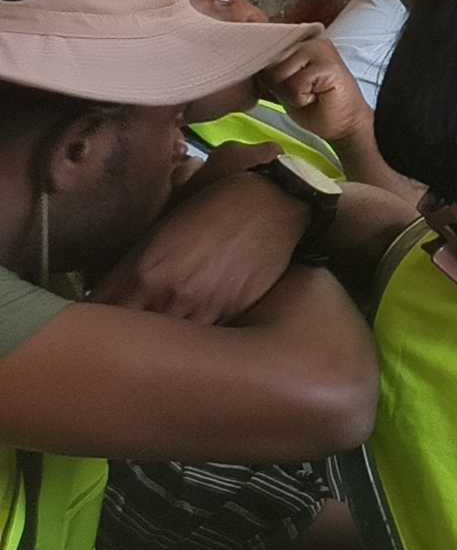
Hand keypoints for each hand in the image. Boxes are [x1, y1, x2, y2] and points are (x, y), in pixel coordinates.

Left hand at [94, 156, 307, 324]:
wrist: (267, 203)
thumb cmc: (208, 209)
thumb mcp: (158, 232)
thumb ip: (131, 268)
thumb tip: (110, 298)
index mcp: (141, 271)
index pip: (101, 313)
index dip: (96, 320)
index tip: (97, 322)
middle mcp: (167, 294)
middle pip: (130, 336)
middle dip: (124, 337)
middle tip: (124, 338)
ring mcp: (202, 308)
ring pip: (167, 346)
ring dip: (159, 345)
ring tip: (157, 344)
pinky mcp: (231, 314)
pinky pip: (202, 342)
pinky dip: (192, 343)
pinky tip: (190, 338)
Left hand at [260, 38, 370, 145]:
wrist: (343, 124)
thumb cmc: (313, 106)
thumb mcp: (282, 84)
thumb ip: (268, 70)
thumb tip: (243, 66)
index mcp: (298, 41)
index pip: (264, 48)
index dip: (264, 71)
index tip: (282, 84)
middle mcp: (309, 40)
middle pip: (267, 62)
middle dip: (277, 84)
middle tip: (300, 92)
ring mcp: (320, 49)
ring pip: (278, 73)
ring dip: (288, 92)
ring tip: (307, 94)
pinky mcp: (328, 64)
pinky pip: (295, 84)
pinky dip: (300, 98)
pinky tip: (315, 97)